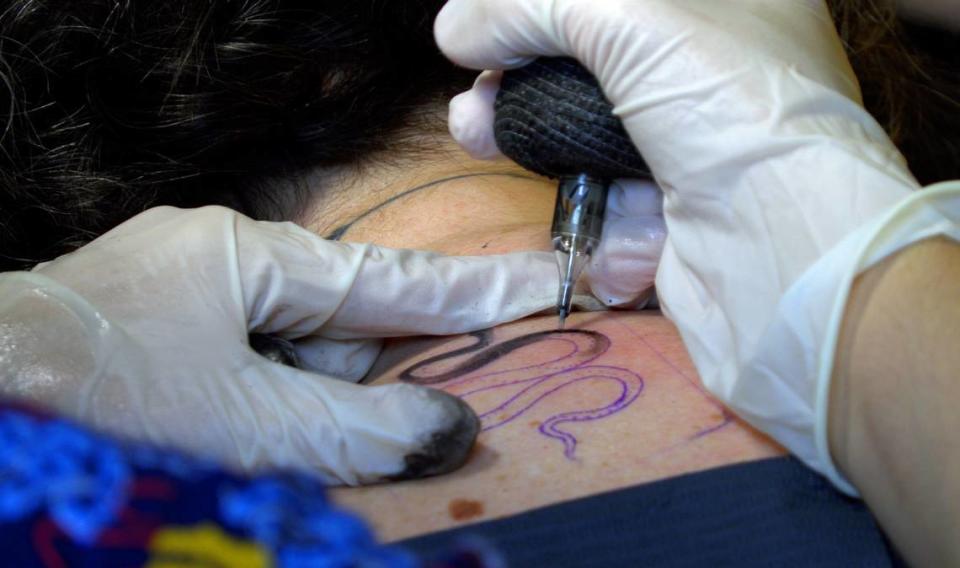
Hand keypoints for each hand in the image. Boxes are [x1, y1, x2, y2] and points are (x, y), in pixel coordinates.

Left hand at [0, 206, 557, 484]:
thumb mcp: (245, 426)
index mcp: (247, 258)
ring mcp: (185, 300)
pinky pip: (252, 371)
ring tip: (286, 436)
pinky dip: (273, 411)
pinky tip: (258, 437)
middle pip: (339, 326)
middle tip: (412, 410)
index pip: (391, 281)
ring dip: (312, 405)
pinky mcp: (160, 338)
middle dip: (377, 374)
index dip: (475, 291)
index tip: (547, 281)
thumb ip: (358, 433)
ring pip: (293, 356)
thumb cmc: (97, 401)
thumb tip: (451, 432)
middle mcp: (220, 265)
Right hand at [435, 0, 924, 490]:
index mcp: (734, 2)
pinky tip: (550, 185)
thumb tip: (454, 26)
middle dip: (522, 67)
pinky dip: (579, 192)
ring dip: (526, 126)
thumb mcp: (626, 15)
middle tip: (475, 84)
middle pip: (597, 57)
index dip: (554, 8)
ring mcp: (699, 148)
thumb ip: (530, 4)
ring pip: (591, 127)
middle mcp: (721, 70)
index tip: (498, 23)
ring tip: (473, 130)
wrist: (784, 257)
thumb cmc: (727, 106)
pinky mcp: (677, 215)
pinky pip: (610, 193)